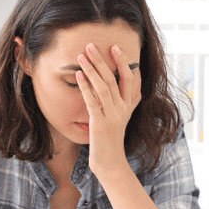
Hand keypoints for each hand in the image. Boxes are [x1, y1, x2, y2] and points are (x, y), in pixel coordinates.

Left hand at [76, 43, 141, 177]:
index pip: (130, 79)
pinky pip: (92, 101)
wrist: (110, 163)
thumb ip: (124, 101)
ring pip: (104, 87)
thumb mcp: (121, 118)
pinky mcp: (101, 124)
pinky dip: (85, 87)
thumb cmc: (111, 140)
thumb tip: (128, 86)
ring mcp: (112, 116)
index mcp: (128, 106)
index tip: (115, 47)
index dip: (123, 62)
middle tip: (91, 46)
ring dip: (92, 70)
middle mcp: (122, 109)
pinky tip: (79, 75)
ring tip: (81, 56)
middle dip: (102, 61)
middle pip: (114, 79)